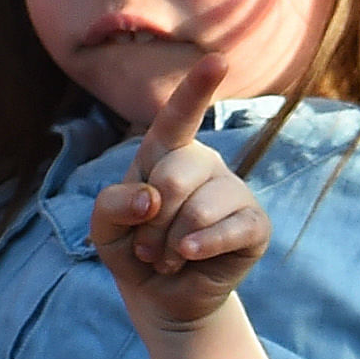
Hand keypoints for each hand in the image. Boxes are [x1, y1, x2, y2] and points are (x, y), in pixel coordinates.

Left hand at [88, 57, 265, 333]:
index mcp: (166, 154)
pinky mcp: (255, 224)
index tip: (218, 61)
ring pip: (200, 206)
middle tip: (145, 247)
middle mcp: (204, 165)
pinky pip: (233, 228)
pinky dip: (203, 246)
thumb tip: (148, 197)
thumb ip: (111, 204)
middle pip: (173, 175)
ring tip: (165, 258)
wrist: (161, 297)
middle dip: (150, 219)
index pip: (178, 118)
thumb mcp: (104, 228)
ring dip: (171, 242)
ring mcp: (233, 192)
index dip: (196, 90)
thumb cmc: (132, 250)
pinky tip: (189, 257)